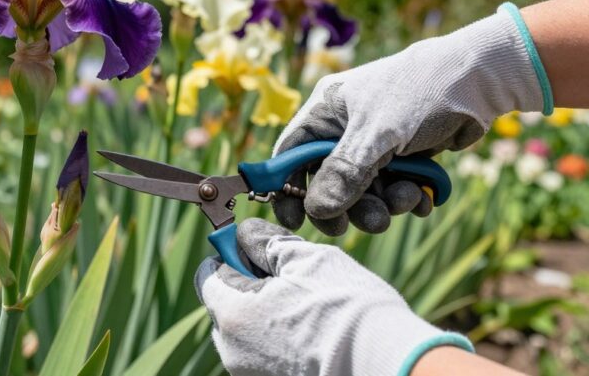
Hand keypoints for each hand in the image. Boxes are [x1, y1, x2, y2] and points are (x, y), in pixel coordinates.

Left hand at [194, 219, 472, 375]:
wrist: (389, 364)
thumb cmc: (347, 308)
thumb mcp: (306, 257)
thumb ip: (265, 241)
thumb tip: (244, 235)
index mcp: (232, 314)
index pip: (208, 275)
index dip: (231, 256)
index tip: (260, 252)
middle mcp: (232, 351)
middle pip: (226, 305)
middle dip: (251, 287)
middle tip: (294, 280)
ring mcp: (252, 374)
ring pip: (249, 331)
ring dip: (270, 314)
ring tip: (312, 309)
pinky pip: (267, 353)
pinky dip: (284, 339)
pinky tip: (317, 334)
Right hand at [273, 7, 546, 234]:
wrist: (482, 79)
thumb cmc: (420, 92)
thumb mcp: (378, 134)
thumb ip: (345, 173)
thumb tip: (316, 211)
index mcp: (325, 111)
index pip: (291, 155)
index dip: (288, 188)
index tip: (294, 221)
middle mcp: (344, 128)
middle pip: (328, 181)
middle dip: (349, 205)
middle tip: (370, 222)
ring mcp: (375, 143)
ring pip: (364, 190)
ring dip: (384, 204)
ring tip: (408, 200)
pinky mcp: (403, 155)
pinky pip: (392, 188)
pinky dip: (406, 199)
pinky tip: (424, 199)